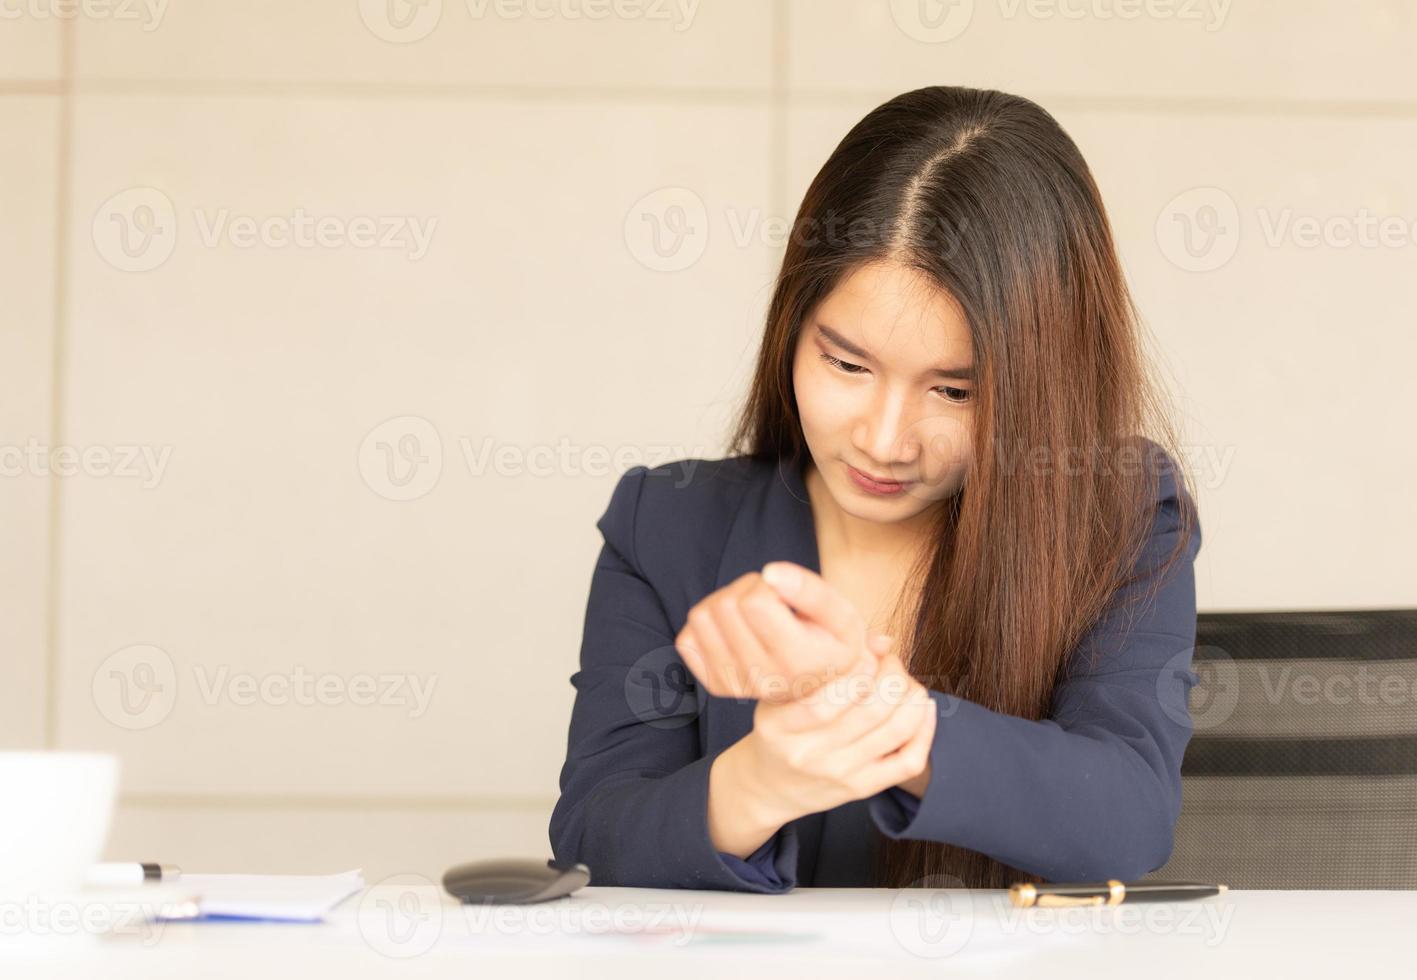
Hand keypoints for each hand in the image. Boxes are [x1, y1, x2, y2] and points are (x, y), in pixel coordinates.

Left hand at [673, 561, 872, 702]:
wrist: (823, 683)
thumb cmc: (832, 641)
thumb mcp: (840, 613)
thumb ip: (811, 590)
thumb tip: (770, 572)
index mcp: (798, 662)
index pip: (754, 602)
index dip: (766, 586)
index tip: (784, 596)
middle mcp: (764, 680)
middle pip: (725, 605)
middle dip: (746, 589)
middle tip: (770, 602)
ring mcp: (735, 686)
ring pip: (701, 616)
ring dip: (725, 602)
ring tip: (753, 614)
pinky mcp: (715, 685)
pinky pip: (686, 638)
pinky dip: (708, 625)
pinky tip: (735, 630)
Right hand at [737, 636, 936, 824]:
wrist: (770, 785)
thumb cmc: (780, 727)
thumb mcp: (784, 692)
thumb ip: (826, 662)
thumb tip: (884, 642)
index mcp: (779, 725)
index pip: (826, 699)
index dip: (858, 668)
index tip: (866, 653)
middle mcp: (808, 754)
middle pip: (870, 711)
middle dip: (893, 675)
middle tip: (890, 662)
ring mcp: (838, 773)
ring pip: (895, 731)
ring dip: (911, 697)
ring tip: (905, 683)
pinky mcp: (862, 788)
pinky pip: (908, 762)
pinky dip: (925, 731)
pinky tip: (922, 709)